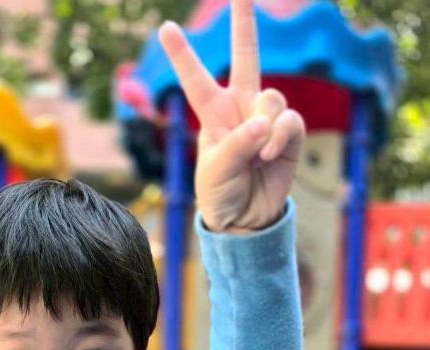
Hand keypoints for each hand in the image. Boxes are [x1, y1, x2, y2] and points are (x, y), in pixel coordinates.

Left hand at [158, 0, 304, 232]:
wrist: (245, 220)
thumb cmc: (221, 194)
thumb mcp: (216, 172)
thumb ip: (237, 145)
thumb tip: (262, 124)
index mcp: (212, 114)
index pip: (196, 79)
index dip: (183, 54)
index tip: (166, 28)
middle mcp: (240, 108)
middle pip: (246, 56)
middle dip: (245, 24)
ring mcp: (266, 117)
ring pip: (271, 97)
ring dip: (264, 128)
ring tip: (256, 157)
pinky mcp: (288, 133)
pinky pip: (289, 120)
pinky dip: (279, 138)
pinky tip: (269, 157)